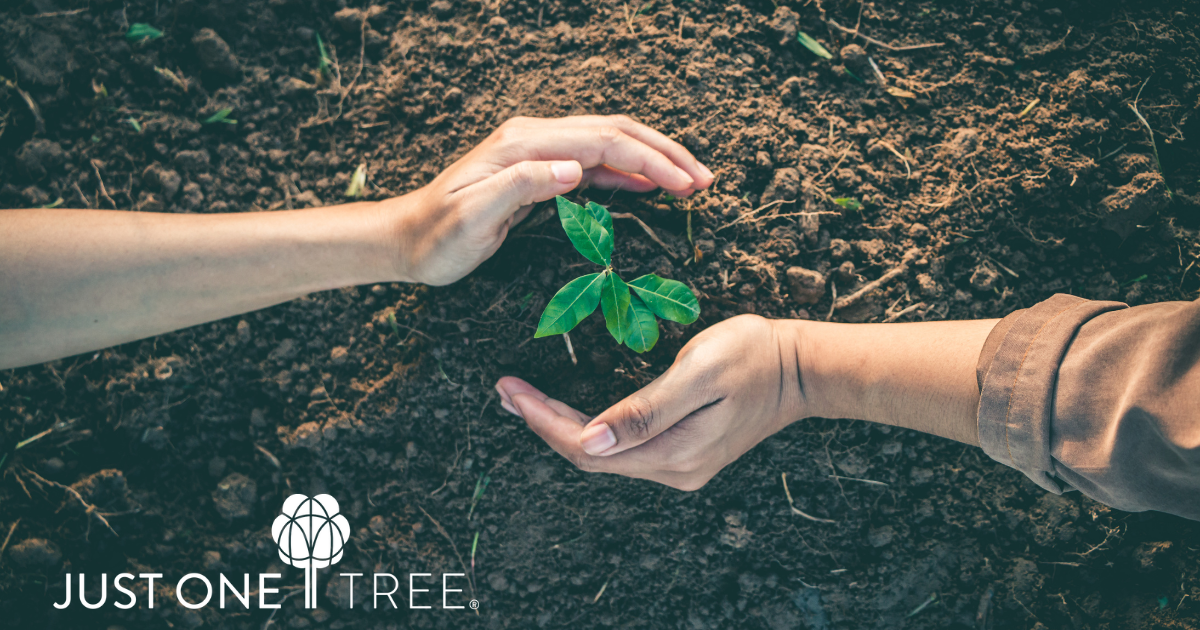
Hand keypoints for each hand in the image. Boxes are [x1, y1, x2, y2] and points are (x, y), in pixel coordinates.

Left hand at [383, 115, 713, 285]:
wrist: (406, 240)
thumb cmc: (438, 238)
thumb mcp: (473, 218)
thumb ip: (522, 187)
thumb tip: (574, 169)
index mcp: (524, 144)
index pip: (603, 140)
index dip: (650, 159)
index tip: (686, 183)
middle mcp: (534, 137)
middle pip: (614, 131)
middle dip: (664, 153)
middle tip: (704, 180)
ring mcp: (537, 150)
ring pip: (609, 142)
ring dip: (651, 158)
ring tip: (690, 181)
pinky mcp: (538, 168)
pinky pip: (594, 162)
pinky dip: (627, 170)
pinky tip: (649, 185)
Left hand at [494, 315, 805, 489]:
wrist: (802, 368)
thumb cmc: (753, 356)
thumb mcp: (699, 372)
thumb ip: (646, 409)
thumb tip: (591, 438)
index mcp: (673, 452)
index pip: (587, 447)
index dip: (543, 420)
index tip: (510, 390)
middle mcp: (673, 469)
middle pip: (590, 456)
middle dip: (542, 424)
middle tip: (505, 391)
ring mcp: (680, 465)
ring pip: (604, 455)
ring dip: (560, 428)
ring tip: (523, 400)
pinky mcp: (684, 452)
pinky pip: (623, 450)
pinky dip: (588, 430)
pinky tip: (569, 413)